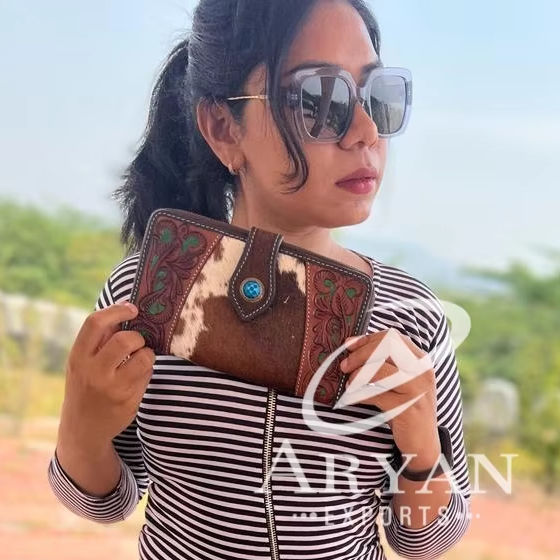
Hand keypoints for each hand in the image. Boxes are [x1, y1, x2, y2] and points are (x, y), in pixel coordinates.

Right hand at [57, 302, 155, 449]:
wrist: (83, 428)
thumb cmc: (85, 386)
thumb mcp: (82, 362)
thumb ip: (100, 338)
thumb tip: (124, 307)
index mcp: (78, 357)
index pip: (95, 323)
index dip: (117, 310)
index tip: (132, 309)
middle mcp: (93, 372)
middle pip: (124, 339)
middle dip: (137, 337)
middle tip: (136, 342)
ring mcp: (112, 388)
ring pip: (143, 357)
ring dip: (147, 353)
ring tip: (140, 358)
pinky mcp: (129, 400)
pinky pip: (148, 374)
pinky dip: (148, 370)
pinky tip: (138, 376)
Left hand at [339, 328, 439, 466]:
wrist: (423, 443)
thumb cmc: (405, 406)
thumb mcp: (401, 380)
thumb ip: (384, 361)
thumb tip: (351, 344)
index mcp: (420, 360)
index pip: (392, 337)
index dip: (367, 339)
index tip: (349, 345)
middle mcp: (422, 371)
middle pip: (386, 348)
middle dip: (360, 354)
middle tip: (344, 366)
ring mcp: (417, 389)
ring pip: (380, 370)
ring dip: (358, 375)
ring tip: (350, 383)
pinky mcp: (407, 408)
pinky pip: (375, 394)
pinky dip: (359, 394)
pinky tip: (353, 397)